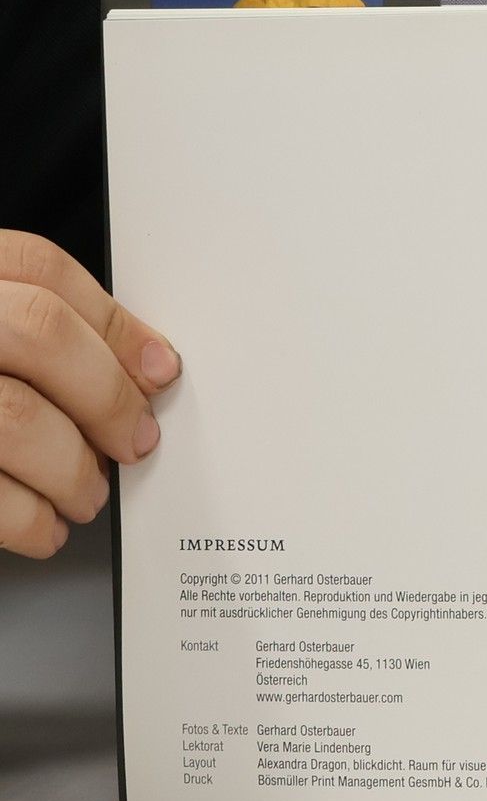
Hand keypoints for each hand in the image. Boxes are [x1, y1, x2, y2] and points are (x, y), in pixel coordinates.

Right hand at [0, 231, 180, 558]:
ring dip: (69, 468)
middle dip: (103, 396)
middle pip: (36, 333)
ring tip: (85, 493)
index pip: (39, 272)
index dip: (113, 324)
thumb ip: (21, 325)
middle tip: (133, 441)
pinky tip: (40, 527)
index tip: (157, 369)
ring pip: (12, 418)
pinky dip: (24, 517)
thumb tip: (133, 366)